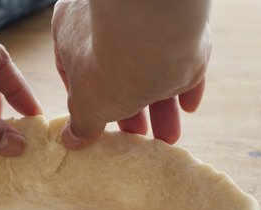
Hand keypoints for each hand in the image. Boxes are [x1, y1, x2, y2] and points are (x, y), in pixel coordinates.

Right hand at [51, 0, 210, 149]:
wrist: (154, 32)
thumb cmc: (105, 65)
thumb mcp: (87, 104)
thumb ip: (81, 122)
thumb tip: (73, 139)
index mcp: (73, 27)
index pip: (73, 65)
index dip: (84, 98)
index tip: (95, 121)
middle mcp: (109, 19)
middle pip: (116, 71)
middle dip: (128, 109)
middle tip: (135, 133)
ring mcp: (145, 23)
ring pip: (151, 68)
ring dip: (160, 106)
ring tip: (166, 135)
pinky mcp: (178, 28)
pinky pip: (181, 60)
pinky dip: (185, 85)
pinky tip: (187, 108)